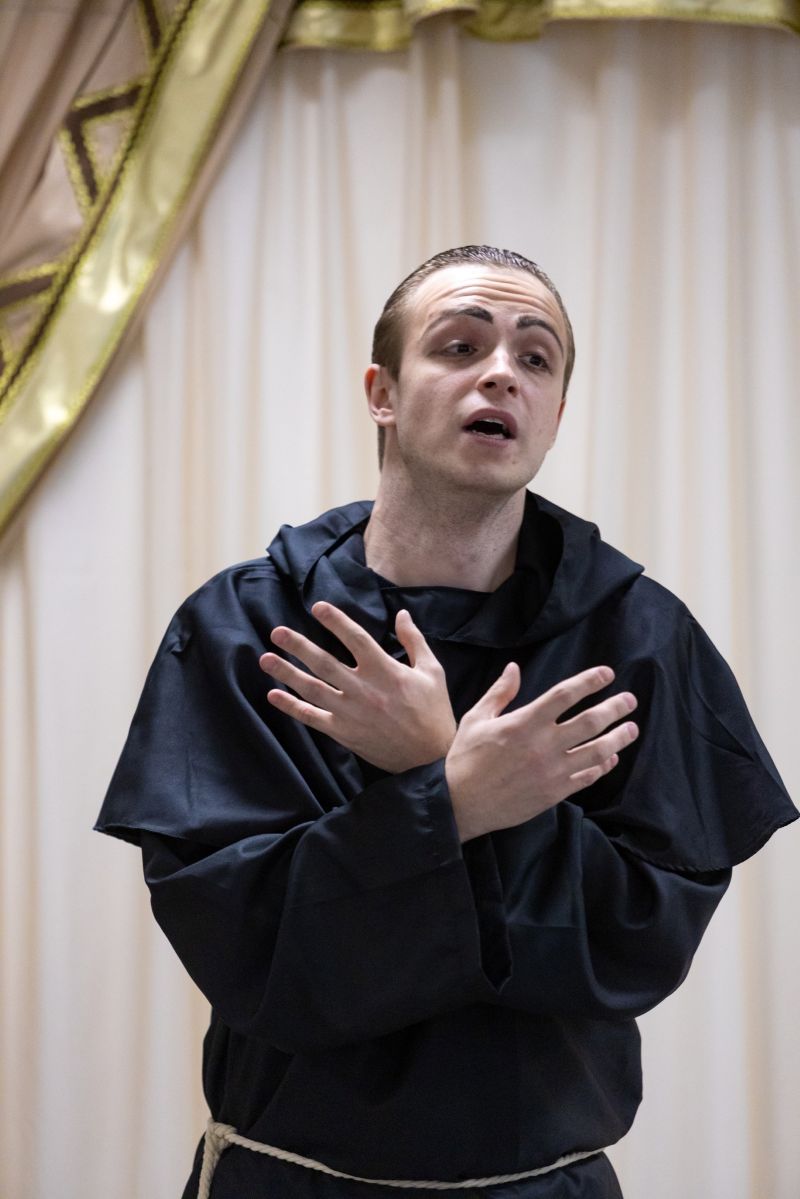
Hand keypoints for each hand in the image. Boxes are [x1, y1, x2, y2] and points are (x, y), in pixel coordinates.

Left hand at [259, 602, 456, 772]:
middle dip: (298, 646)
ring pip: (312, 688)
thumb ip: (414, 641)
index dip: (335, 621)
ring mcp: (350, 712)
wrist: (429, 758)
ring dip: (286, 673)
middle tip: (276, 632)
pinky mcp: (343, 732)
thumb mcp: (431, 672)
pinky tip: (274, 695)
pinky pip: (312, 718)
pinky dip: (292, 707)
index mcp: (385, 671)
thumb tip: (402, 614)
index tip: (317, 607)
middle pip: (324, 662)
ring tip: (265, 659)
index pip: (355, 638)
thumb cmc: (433, 712)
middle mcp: (363, 689)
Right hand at [445, 664, 638, 841]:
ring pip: (597, 751)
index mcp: (524, 722)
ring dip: (619, 738)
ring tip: (632, 728)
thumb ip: (500, 693)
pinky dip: (603, 766)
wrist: (461, 803)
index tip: (607, 674)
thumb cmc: (465, 758)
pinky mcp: (554, 793)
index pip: (565, 695)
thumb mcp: (477, 718)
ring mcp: (552, 771)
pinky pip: (587, 778)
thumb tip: (514, 668)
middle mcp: (543, 745)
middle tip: (630, 700)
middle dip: (615, 708)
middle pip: (590, 722)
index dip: (589, 681)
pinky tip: (611, 758)